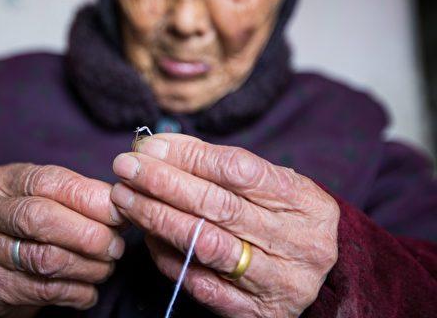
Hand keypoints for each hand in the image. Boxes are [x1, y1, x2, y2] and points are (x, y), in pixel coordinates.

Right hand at [0, 164, 125, 316]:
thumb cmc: (22, 221)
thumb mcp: (38, 195)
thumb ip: (73, 195)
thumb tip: (122, 204)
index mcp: (1, 181)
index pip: (48, 182)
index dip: (88, 197)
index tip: (119, 212)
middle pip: (40, 218)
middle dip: (88, 234)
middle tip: (116, 245)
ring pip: (44, 259)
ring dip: (87, 266)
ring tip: (106, 267)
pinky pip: (42, 291)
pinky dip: (76, 292)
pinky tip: (89, 289)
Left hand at [111, 134, 338, 317]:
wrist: (322, 278)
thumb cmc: (283, 220)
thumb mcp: (270, 185)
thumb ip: (216, 164)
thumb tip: (157, 146)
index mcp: (306, 203)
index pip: (238, 170)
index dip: (188, 156)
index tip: (148, 148)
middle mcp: (298, 243)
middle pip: (218, 206)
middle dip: (163, 183)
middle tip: (125, 168)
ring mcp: (278, 282)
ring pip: (206, 245)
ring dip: (157, 218)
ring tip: (125, 199)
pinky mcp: (255, 312)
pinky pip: (200, 284)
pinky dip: (166, 257)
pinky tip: (147, 237)